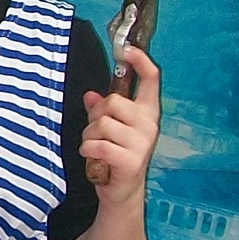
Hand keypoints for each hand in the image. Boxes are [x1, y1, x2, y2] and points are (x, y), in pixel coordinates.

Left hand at [81, 45, 160, 206]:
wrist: (122, 190)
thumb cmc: (115, 154)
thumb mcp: (110, 128)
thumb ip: (102, 110)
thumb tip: (90, 95)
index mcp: (147, 112)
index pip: (151, 80)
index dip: (141, 61)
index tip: (128, 49)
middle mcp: (149, 124)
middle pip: (113, 101)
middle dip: (95, 114)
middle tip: (96, 130)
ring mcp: (142, 142)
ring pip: (102, 123)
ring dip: (89, 135)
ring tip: (96, 147)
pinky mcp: (131, 160)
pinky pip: (98, 144)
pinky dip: (87, 149)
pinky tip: (93, 157)